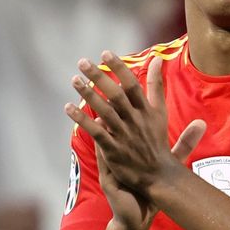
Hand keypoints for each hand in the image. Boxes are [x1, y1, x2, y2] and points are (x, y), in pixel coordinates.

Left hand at [65, 52, 205, 218]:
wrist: (159, 177)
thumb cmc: (158, 143)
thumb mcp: (161, 111)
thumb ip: (157, 86)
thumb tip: (158, 60)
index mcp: (147, 111)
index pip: (132, 84)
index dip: (119, 68)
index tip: (106, 53)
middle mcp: (136, 121)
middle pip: (116, 95)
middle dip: (99, 77)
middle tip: (82, 62)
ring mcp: (124, 136)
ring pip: (104, 111)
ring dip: (88, 95)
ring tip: (74, 80)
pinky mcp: (114, 151)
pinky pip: (96, 132)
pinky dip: (83, 120)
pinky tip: (68, 108)